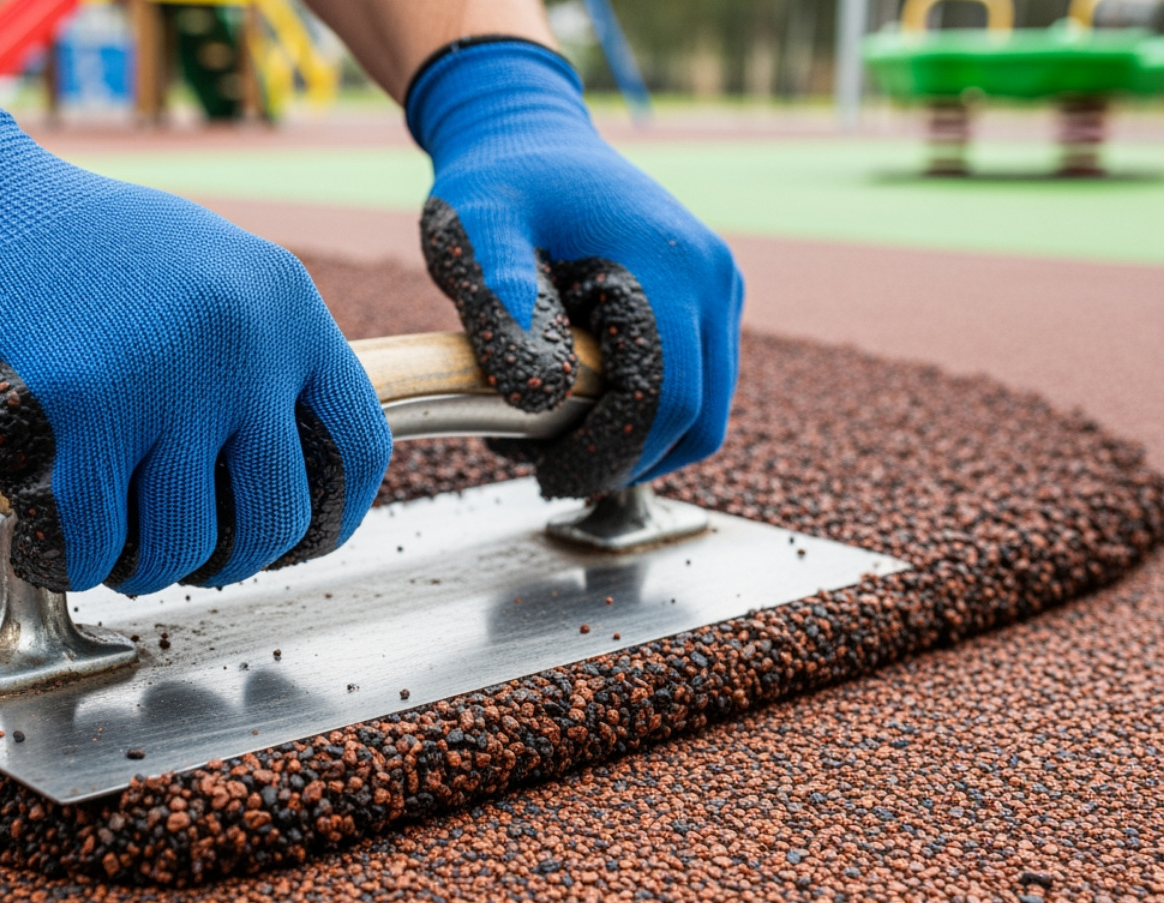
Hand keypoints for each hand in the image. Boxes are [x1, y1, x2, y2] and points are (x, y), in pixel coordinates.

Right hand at [0, 55, 390, 592]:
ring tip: (113, 548)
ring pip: (184, 542)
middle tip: (182, 556)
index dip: (330, 519)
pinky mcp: (81, 404)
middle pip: (275, 515)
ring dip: (145, 567)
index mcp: (283, 303)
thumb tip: (293, 462)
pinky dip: (72, 561)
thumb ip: (256, 356)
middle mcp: (241, 337)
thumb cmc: (72, 249)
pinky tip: (53, 544)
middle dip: (227, 560)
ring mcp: (165, 372)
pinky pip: (96, 539)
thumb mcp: (204, 271)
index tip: (290, 543)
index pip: (358, 447)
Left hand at [407, 39, 742, 496]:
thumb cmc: (496, 182)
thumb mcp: (475, 232)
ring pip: (703, 416)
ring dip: (634, 447)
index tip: (543, 475)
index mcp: (667, 267)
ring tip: (550, 436)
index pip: (664, 402)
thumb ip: (499, 303)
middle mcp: (712, 280)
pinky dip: (644, 420)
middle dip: (622, 463)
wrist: (527, 133)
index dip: (608, 457)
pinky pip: (695, 389)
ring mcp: (720, 290)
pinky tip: (575, 409)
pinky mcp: (709, 302)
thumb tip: (536, 394)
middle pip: (697, 423)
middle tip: (543, 467)